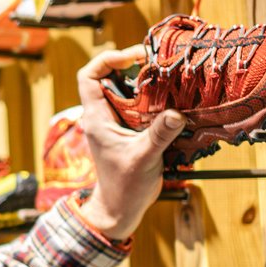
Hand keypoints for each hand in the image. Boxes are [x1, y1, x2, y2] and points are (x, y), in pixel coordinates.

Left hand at [74, 44, 183, 240]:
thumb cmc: (125, 187)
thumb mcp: (143, 159)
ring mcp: (116, 123)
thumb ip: (159, 136)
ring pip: (127, 91)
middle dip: (133, 66)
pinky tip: (172, 99)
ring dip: (146, 83)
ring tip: (168, 77)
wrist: (120, 210)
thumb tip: (176, 114)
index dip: (107, 60)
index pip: (89, 76)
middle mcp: (104, 116)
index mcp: (97, 118)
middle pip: (111, 78)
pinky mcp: (129, 130)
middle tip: (159, 63)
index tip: (133, 57)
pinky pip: (139, 106)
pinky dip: (154, 99)